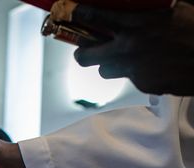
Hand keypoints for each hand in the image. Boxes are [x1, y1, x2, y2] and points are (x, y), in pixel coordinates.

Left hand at [72, 2, 193, 95]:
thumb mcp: (172, 8)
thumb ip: (146, 9)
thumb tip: (130, 7)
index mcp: (134, 25)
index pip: (93, 18)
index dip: (78, 14)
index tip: (71, 12)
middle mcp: (128, 50)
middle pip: (85, 58)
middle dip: (82, 52)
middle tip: (84, 48)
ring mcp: (134, 71)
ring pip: (105, 71)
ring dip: (108, 63)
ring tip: (120, 55)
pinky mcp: (144, 85)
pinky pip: (130, 78)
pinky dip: (135, 71)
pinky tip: (151, 63)